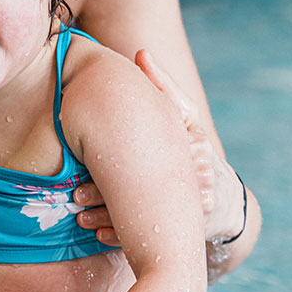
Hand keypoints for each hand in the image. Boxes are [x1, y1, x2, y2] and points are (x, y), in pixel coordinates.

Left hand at [74, 51, 242, 244]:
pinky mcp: (173, 232)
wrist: (217, 197)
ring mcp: (181, 211)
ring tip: (78, 218)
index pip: (145, 151)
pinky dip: (118, 237)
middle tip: (73, 194)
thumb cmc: (189, 147)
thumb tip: (141, 53)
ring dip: (106, 220)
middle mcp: (184, 180)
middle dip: (105, 194)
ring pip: (139, 218)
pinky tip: (95, 234)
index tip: (79, 157)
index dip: (109, 156)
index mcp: (184, 148)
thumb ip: (162, 86)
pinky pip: (143, 238)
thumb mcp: (182, 116)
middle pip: (140, 190)